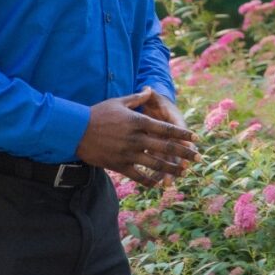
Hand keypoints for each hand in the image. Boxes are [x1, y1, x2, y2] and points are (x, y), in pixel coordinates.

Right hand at [76, 87, 199, 186]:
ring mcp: (128, 153)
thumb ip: (137, 98)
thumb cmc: (97, 114)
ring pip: (155, 164)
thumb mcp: (118, 102)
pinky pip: (138, 175)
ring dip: (172, 169)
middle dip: (184, 153)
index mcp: (138, 121)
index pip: (166, 129)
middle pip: (166, 147)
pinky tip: (158, 185)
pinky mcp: (119, 165)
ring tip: (184, 173)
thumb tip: (150, 89)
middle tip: (199, 158)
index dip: (183, 135)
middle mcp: (136, 138)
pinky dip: (149, 181)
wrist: (75, 130)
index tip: (196, 139)